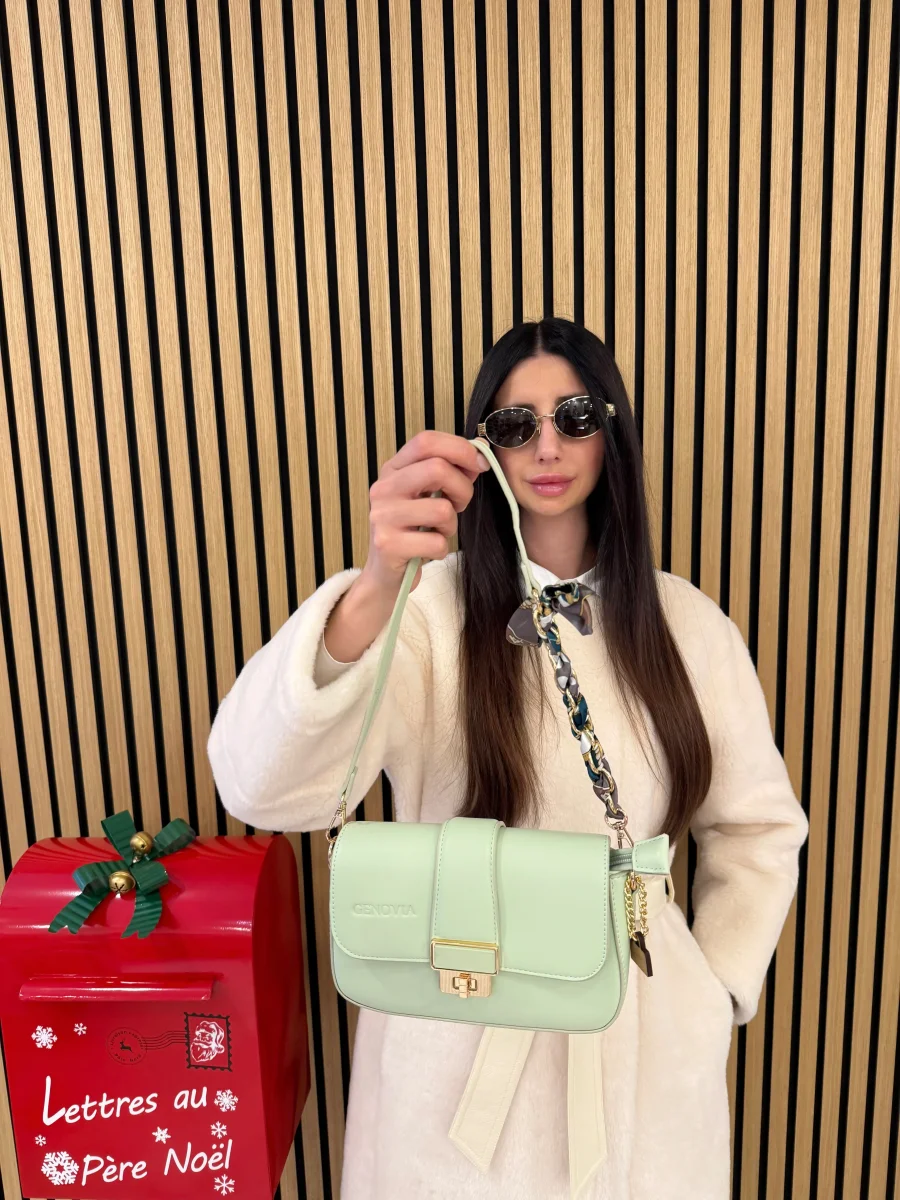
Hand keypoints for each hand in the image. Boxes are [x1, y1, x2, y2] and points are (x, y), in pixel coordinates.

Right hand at [362, 430, 489, 593]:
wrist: (385, 573)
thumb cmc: (412, 530)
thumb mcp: (426, 495)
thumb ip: (449, 472)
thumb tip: (480, 454)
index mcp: (393, 470)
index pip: (426, 441)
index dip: (459, 448)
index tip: (479, 465)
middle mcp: (383, 488)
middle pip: (437, 469)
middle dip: (462, 489)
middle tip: (460, 505)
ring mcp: (383, 516)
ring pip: (442, 509)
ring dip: (451, 525)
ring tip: (438, 531)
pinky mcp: (388, 545)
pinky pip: (436, 542)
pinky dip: (441, 549)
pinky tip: (427, 550)